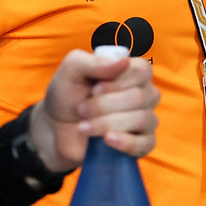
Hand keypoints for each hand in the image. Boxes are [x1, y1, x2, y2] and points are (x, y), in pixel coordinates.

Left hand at [29, 49, 159, 172]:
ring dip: (106, 123)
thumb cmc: (68, 94)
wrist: (58, 128)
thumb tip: (124, 61)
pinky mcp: (143, 143)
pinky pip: (146, 143)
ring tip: (84, 126)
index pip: (141, 71)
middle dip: (104, 105)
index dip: (115, 83)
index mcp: (134, 71)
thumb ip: (95, 62)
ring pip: (140, 119)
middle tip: (82, 109)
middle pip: (138, 97)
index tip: (94, 90)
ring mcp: (147, 119)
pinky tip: (107, 139)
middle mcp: (145, 93)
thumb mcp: (72, 70)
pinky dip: (125, 142)